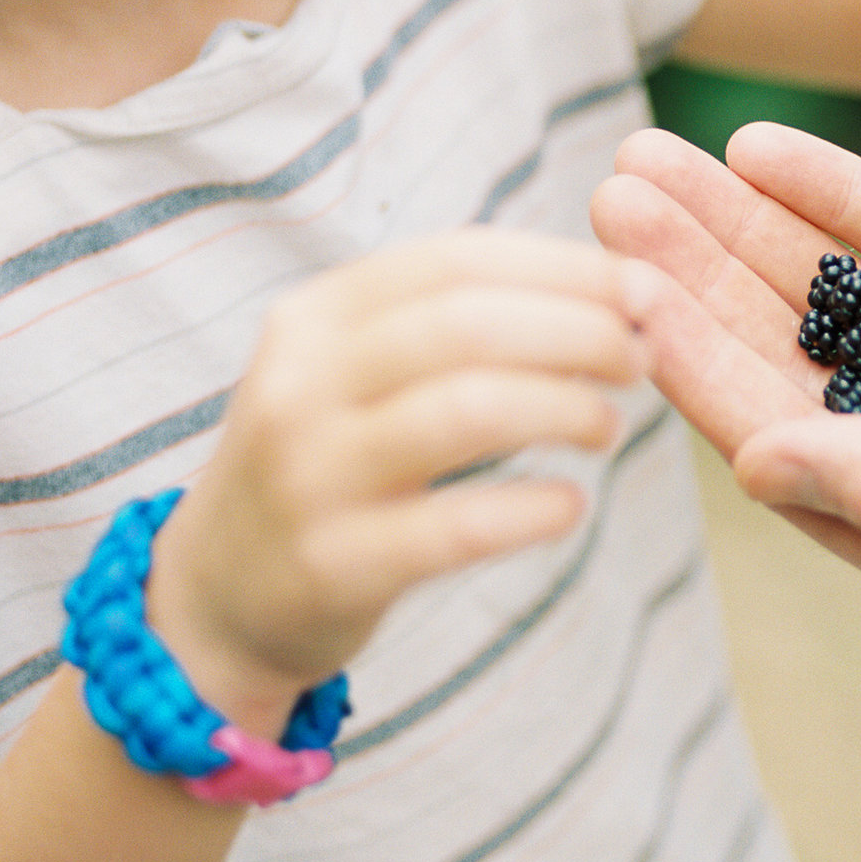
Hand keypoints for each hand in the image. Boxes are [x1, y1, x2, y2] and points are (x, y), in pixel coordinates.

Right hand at [145, 232, 650, 723]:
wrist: (216, 600)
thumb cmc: (327, 464)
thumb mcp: (354, 371)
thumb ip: (450, 322)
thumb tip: (605, 284)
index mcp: (316, 317)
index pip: (457, 261)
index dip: (565, 268)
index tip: (645, 288)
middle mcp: (301, 383)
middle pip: (467, 325)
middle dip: (578, 331)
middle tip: (641, 357)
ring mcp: (310, 475)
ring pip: (466, 410)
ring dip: (564, 408)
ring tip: (608, 426)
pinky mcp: (332, 565)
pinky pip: (454, 525)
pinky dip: (530, 509)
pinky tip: (570, 507)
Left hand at [592, 123, 860, 636]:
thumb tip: (754, 464)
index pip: (783, 439)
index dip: (695, 364)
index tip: (618, 286)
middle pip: (788, 353)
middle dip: (695, 275)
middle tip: (604, 192)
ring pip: (836, 285)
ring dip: (744, 225)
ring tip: (649, 158)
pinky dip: (840, 191)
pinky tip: (760, 146)